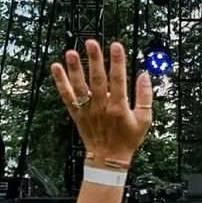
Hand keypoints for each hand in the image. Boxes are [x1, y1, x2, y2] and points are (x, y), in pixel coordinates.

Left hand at [50, 40, 152, 165]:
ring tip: (72, 53)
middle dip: (95, 59)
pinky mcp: (77, 113)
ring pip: (80, 86)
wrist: (108, 158)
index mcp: (118, 107)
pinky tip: (56, 69)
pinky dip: (60, 82)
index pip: (118, 80)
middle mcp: (101, 107)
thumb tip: (145, 75)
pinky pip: (67, 96)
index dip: (117, 62)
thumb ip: (145, 96)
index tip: (116, 46)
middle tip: (91, 43)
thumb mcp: (145, 120)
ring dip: (75, 69)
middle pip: (97, 79)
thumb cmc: (128, 139)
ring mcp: (87, 110)